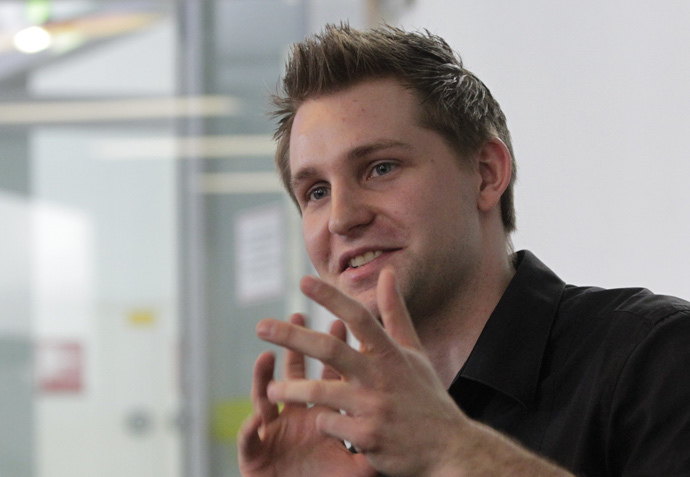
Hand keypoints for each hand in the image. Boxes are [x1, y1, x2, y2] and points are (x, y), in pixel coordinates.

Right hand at [237, 313, 375, 476]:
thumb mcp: (358, 465)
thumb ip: (373, 442)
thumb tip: (400, 423)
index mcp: (321, 412)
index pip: (329, 376)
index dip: (332, 352)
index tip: (340, 324)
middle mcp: (296, 415)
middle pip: (295, 376)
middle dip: (296, 347)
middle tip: (298, 317)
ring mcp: (275, 432)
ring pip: (264, 399)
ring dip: (263, 378)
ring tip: (266, 358)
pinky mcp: (255, 454)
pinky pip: (250, 440)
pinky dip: (249, 430)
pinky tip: (254, 419)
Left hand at [256, 269, 468, 476]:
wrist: (449, 448)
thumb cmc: (425, 396)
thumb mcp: (414, 353)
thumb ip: (395, 314)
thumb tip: (388, 274)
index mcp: (392, 354)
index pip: (359, 317)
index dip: (331, 298)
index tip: (304, 281)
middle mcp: (382, 377)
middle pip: (330, 350)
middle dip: (293, 336)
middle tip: (260, 326)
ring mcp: (375, 408)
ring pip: (321, 392)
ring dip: (292, 389)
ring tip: (270, 388)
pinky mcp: (369, 438)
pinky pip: (330, 425)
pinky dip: (319, 420)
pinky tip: (314, 421)